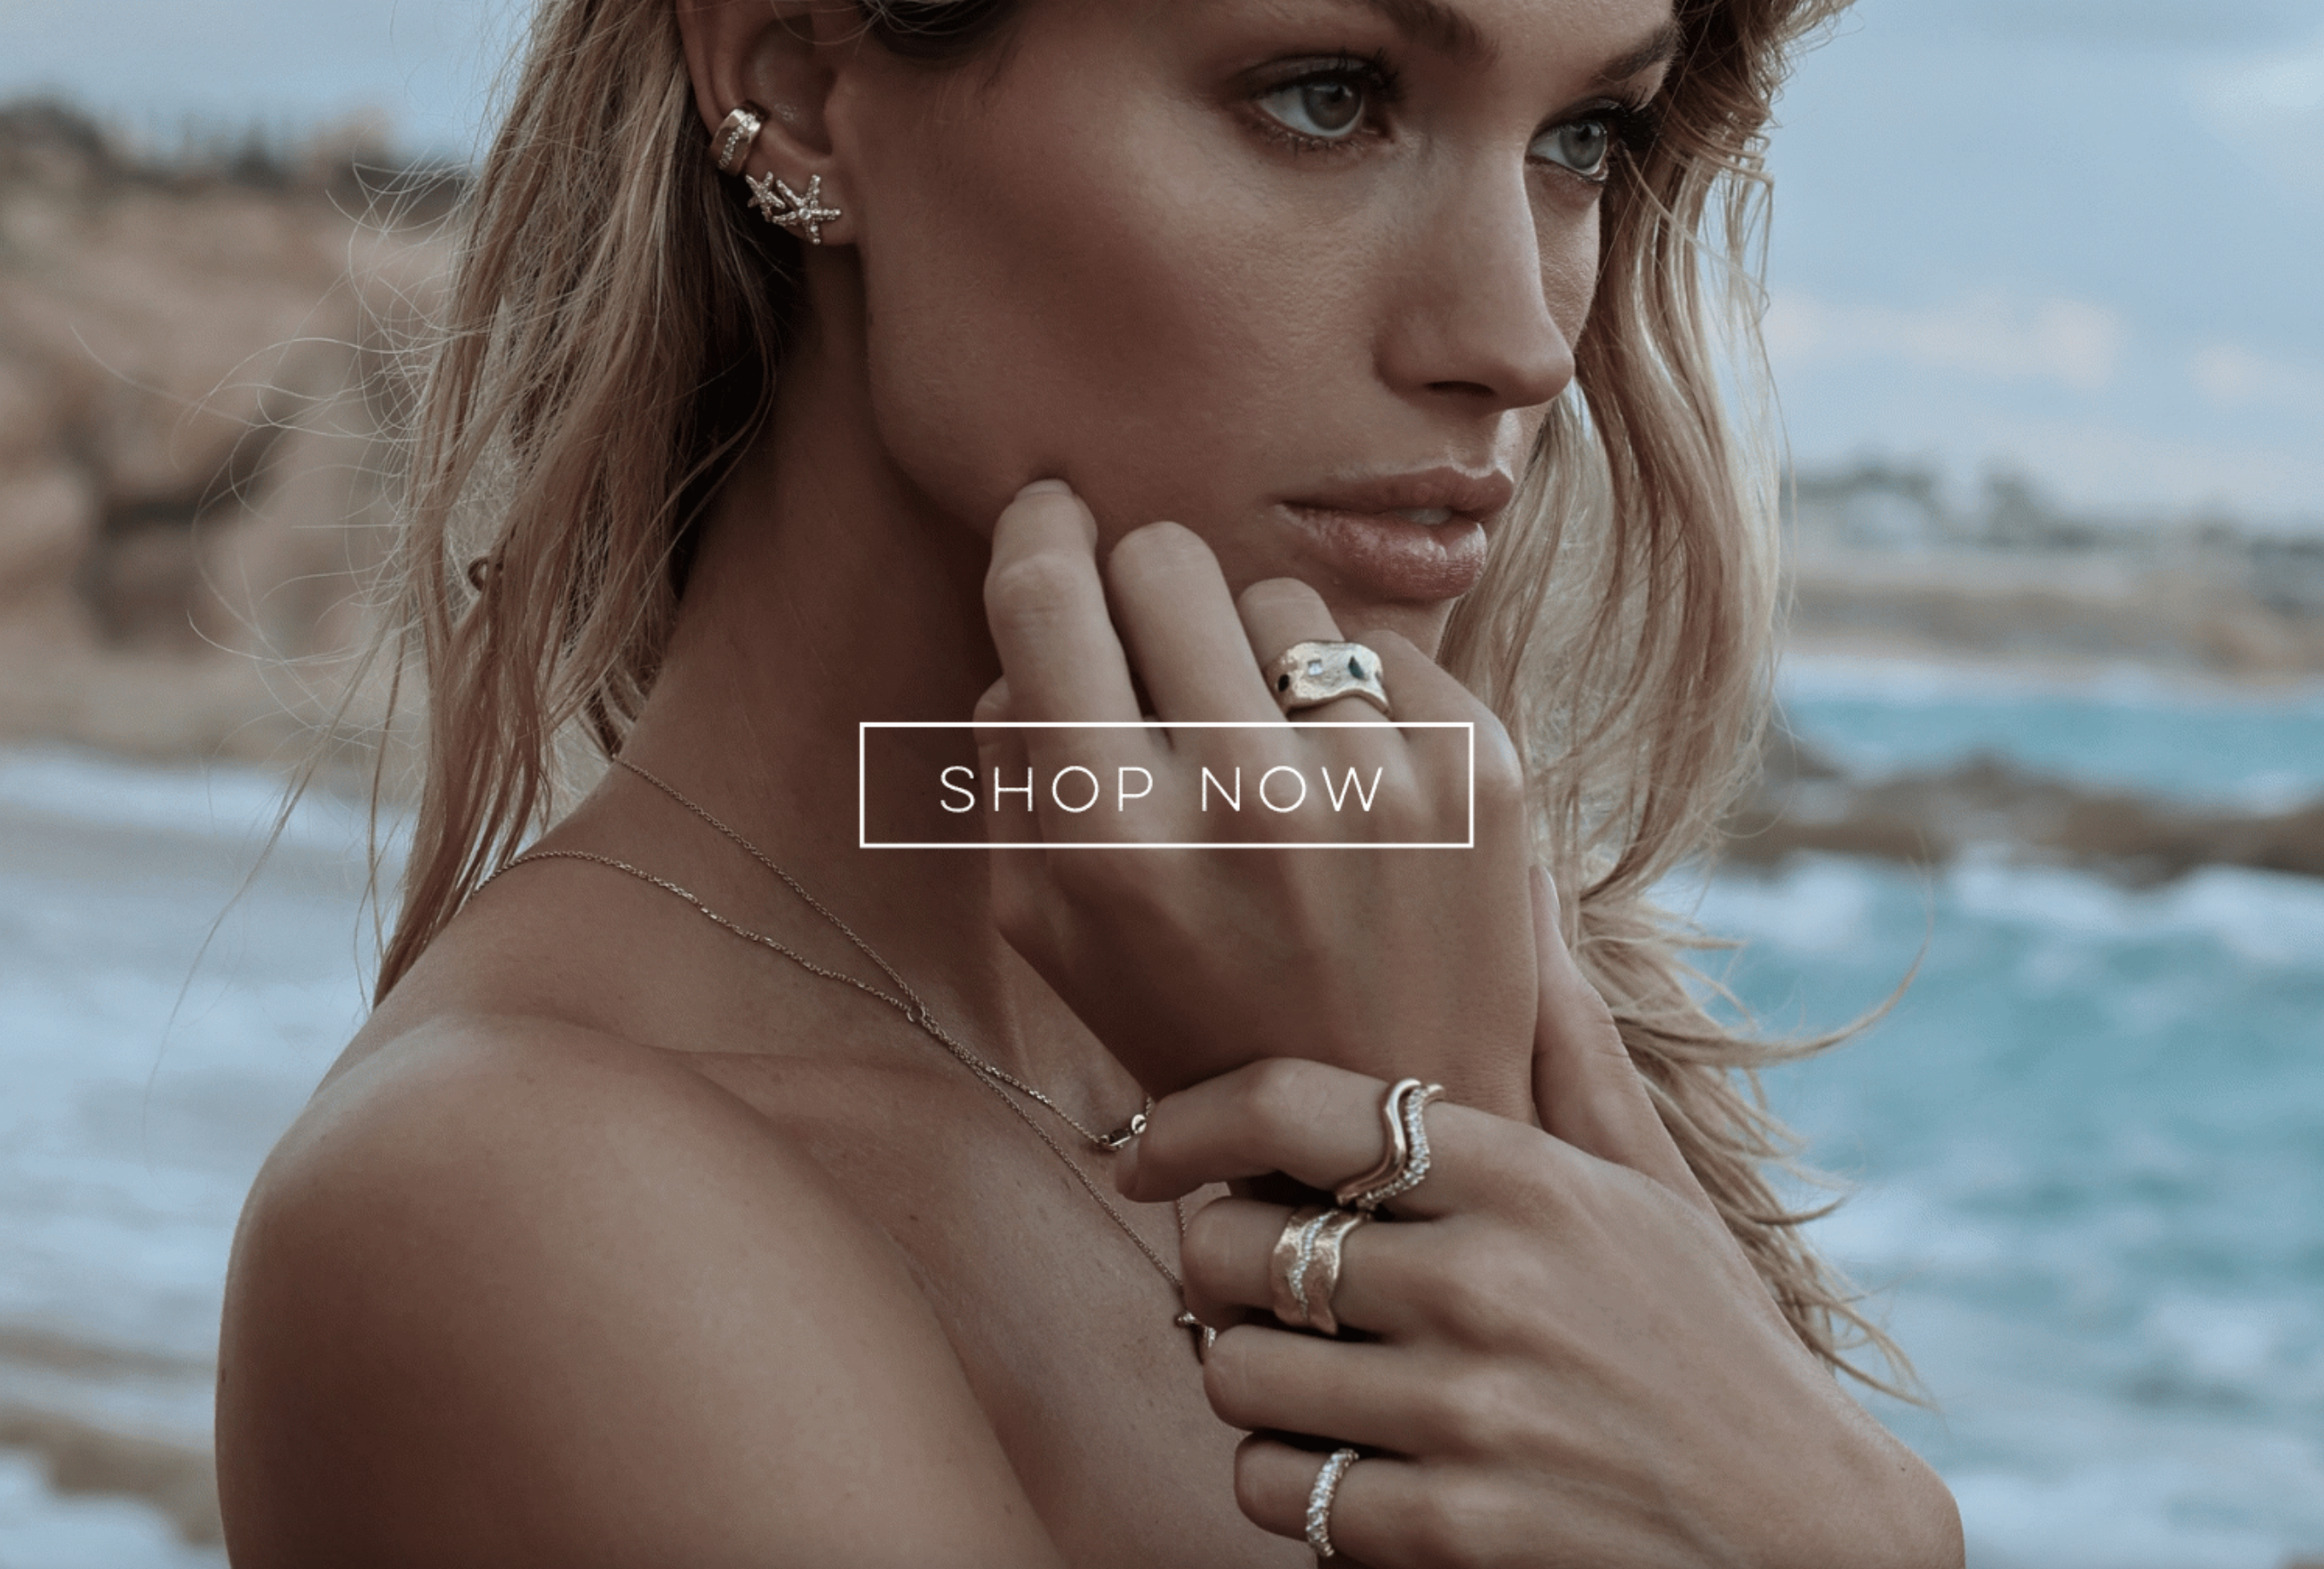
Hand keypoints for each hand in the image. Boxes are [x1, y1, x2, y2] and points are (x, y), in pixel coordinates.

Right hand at [974, 482, 1538, 1119]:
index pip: (1045, 592)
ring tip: (1270, 759)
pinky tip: (1354, 787)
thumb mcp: (1048, 921)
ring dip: (1257, 654)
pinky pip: (1383, 644)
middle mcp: (1245, 797)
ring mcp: (1375, 777)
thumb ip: (1012, 764)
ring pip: (1279, 597)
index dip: (1037, 528)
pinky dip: (1355, 698)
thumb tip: (1035, 614)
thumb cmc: (1192, 1012)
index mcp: (1114, 839)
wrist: (1390, 1113)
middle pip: (1164, 556)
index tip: (1052, 511)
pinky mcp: (1478, 767)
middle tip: (1164, 658)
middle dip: (1146, 588)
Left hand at [1117, 878, 1963, 1567]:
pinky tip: (1347, 1466)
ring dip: (1249, 1381)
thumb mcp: (1655, 1185)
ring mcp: (1469, 1412)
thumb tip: (1529, 880)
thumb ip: (1566, 1043)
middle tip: (1262, 1284)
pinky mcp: (1451, 1531)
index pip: (1294, 1105)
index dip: (1187, 1120)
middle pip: (1234, 1244)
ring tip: (1309, 1377)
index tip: (1148, 1150)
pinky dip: (1286, 1483)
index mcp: (1527, 1179)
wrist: (1810, 1544)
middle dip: (1224, 1267)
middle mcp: (1488, 1284)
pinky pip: (1273, 1487)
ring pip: (1233, 1370)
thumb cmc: (1712, 1345)